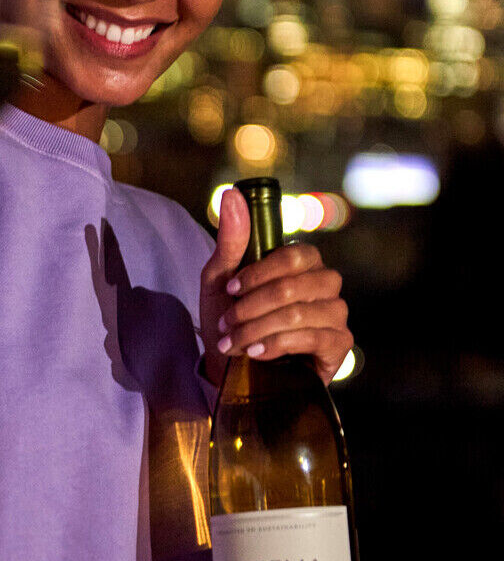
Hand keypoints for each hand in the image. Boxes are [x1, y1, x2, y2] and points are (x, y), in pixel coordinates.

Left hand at [199, 188, 352, 386]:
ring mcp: (336, 314)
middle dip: (251, 308)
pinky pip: (315, 339)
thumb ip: (231, 239)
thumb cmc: (229, 318)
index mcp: (303, 263)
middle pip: (293, 287)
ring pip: (300, 314)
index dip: (258, 273)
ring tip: (235, 342)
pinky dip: (278, 345)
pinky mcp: (339, 345)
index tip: (231, 290)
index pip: (293, 256)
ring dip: (257, 329)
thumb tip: (231, 194)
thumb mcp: (221, 279)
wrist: (231, 366)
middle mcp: (326, 285)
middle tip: (227, 323)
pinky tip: (258, 353)